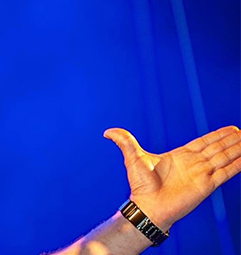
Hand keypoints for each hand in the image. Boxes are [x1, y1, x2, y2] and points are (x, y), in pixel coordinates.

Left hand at [104, 126, 240, 229]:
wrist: (147, 206)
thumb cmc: (140, 185)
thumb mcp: (133, 157)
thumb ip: (124, 141)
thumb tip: (107, 131)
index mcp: (180, 156)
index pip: (203, 143)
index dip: (217, 136)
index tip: (231, 129)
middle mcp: (193, 164)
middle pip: (217, 148)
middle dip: (231, 140)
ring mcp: (201, 174)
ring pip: (224, 158)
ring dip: (237, 149)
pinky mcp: (206, 185)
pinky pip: (226, 172)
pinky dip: (237, 164)